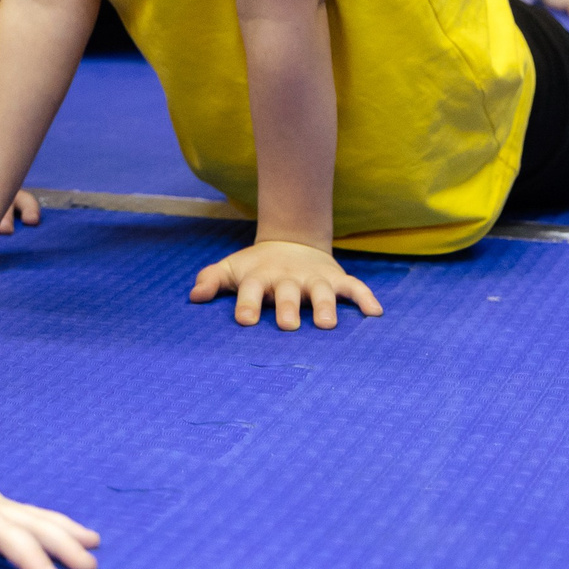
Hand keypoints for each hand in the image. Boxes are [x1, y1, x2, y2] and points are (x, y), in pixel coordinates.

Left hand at [189, 238, 383, 330]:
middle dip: (288, 308)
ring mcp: (313, 278)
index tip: (244, 320)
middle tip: (288, 325)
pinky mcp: (336, 278)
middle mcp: (287, 278)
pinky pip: (353, 287)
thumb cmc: (255, 268)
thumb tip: (194, 296)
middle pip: (288, 293)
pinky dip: (364, 297)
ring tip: (327, 324)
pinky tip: (375, 313)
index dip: (247, 303)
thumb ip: (211, 280)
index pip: (250, 289)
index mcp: (260, 277)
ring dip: (325, 306)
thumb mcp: (231, 269)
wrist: (290, 243)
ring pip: (321, 291)